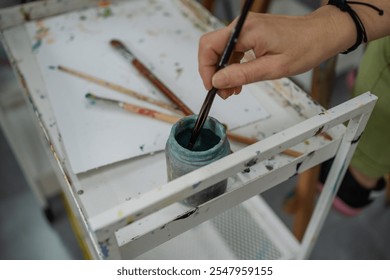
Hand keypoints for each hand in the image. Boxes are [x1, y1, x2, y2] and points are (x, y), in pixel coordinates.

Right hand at [198, 7, 356, 98]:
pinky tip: (238, 79)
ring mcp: (245, 28)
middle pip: (211, 48)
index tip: (212, 87)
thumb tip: (217, 80)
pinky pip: (231, 49)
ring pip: (220, 50)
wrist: (320, 35)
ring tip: (232, 90)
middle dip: (213, 72)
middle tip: (223, 92)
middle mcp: (243, 26)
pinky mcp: (249, 33)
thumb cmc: (304, 47)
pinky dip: (231, 66)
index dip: (206, 69)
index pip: (210, 46)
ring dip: (222, 71)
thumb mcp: (272, 68)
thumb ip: (242, 74)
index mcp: (247, 31)